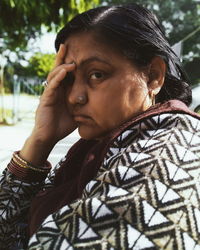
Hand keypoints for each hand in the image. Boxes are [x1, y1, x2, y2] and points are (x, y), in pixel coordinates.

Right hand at [20, 44, 76, 165]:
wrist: (50, 137)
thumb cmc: (63, 125)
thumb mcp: (77, 113)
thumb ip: (84, 106)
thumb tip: (99, 103)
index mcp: (63, 92)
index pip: (66, 75)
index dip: (70, 64)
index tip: (78, 54)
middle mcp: (55, 90)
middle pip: (58, 71)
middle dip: (62, 58)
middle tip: (66, 45)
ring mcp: (50, 94)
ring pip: (54, 76)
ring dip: (62, 67)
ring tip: (70, 60)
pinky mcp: (46, 99)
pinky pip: (52, 86)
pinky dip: (58, 78)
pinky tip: (64, 72)